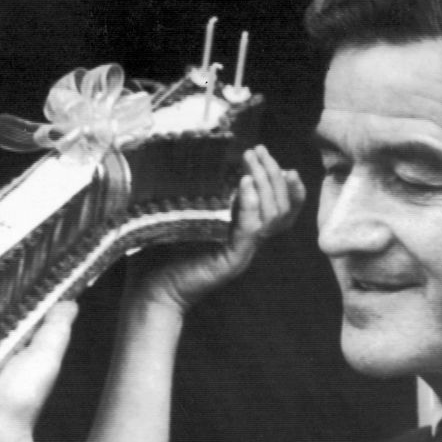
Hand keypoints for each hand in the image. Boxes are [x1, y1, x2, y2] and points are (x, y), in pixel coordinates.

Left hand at [128, 145, 304, 311]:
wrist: (152, 291)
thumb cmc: (163, 251)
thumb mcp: (187, 213)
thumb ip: (203, 193)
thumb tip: (203, 157)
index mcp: (243, 230)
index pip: (282, 209)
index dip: (288, 187)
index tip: (283, 163)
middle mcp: (249, 241)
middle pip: (281, 207)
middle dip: (273, 174)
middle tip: (259, 151)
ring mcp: (243, 251)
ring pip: (273, 216)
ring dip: (265, 183)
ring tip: (253, 162)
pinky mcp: (233, 260)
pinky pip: (251, 230)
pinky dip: (251, 204)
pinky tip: (244, 183)